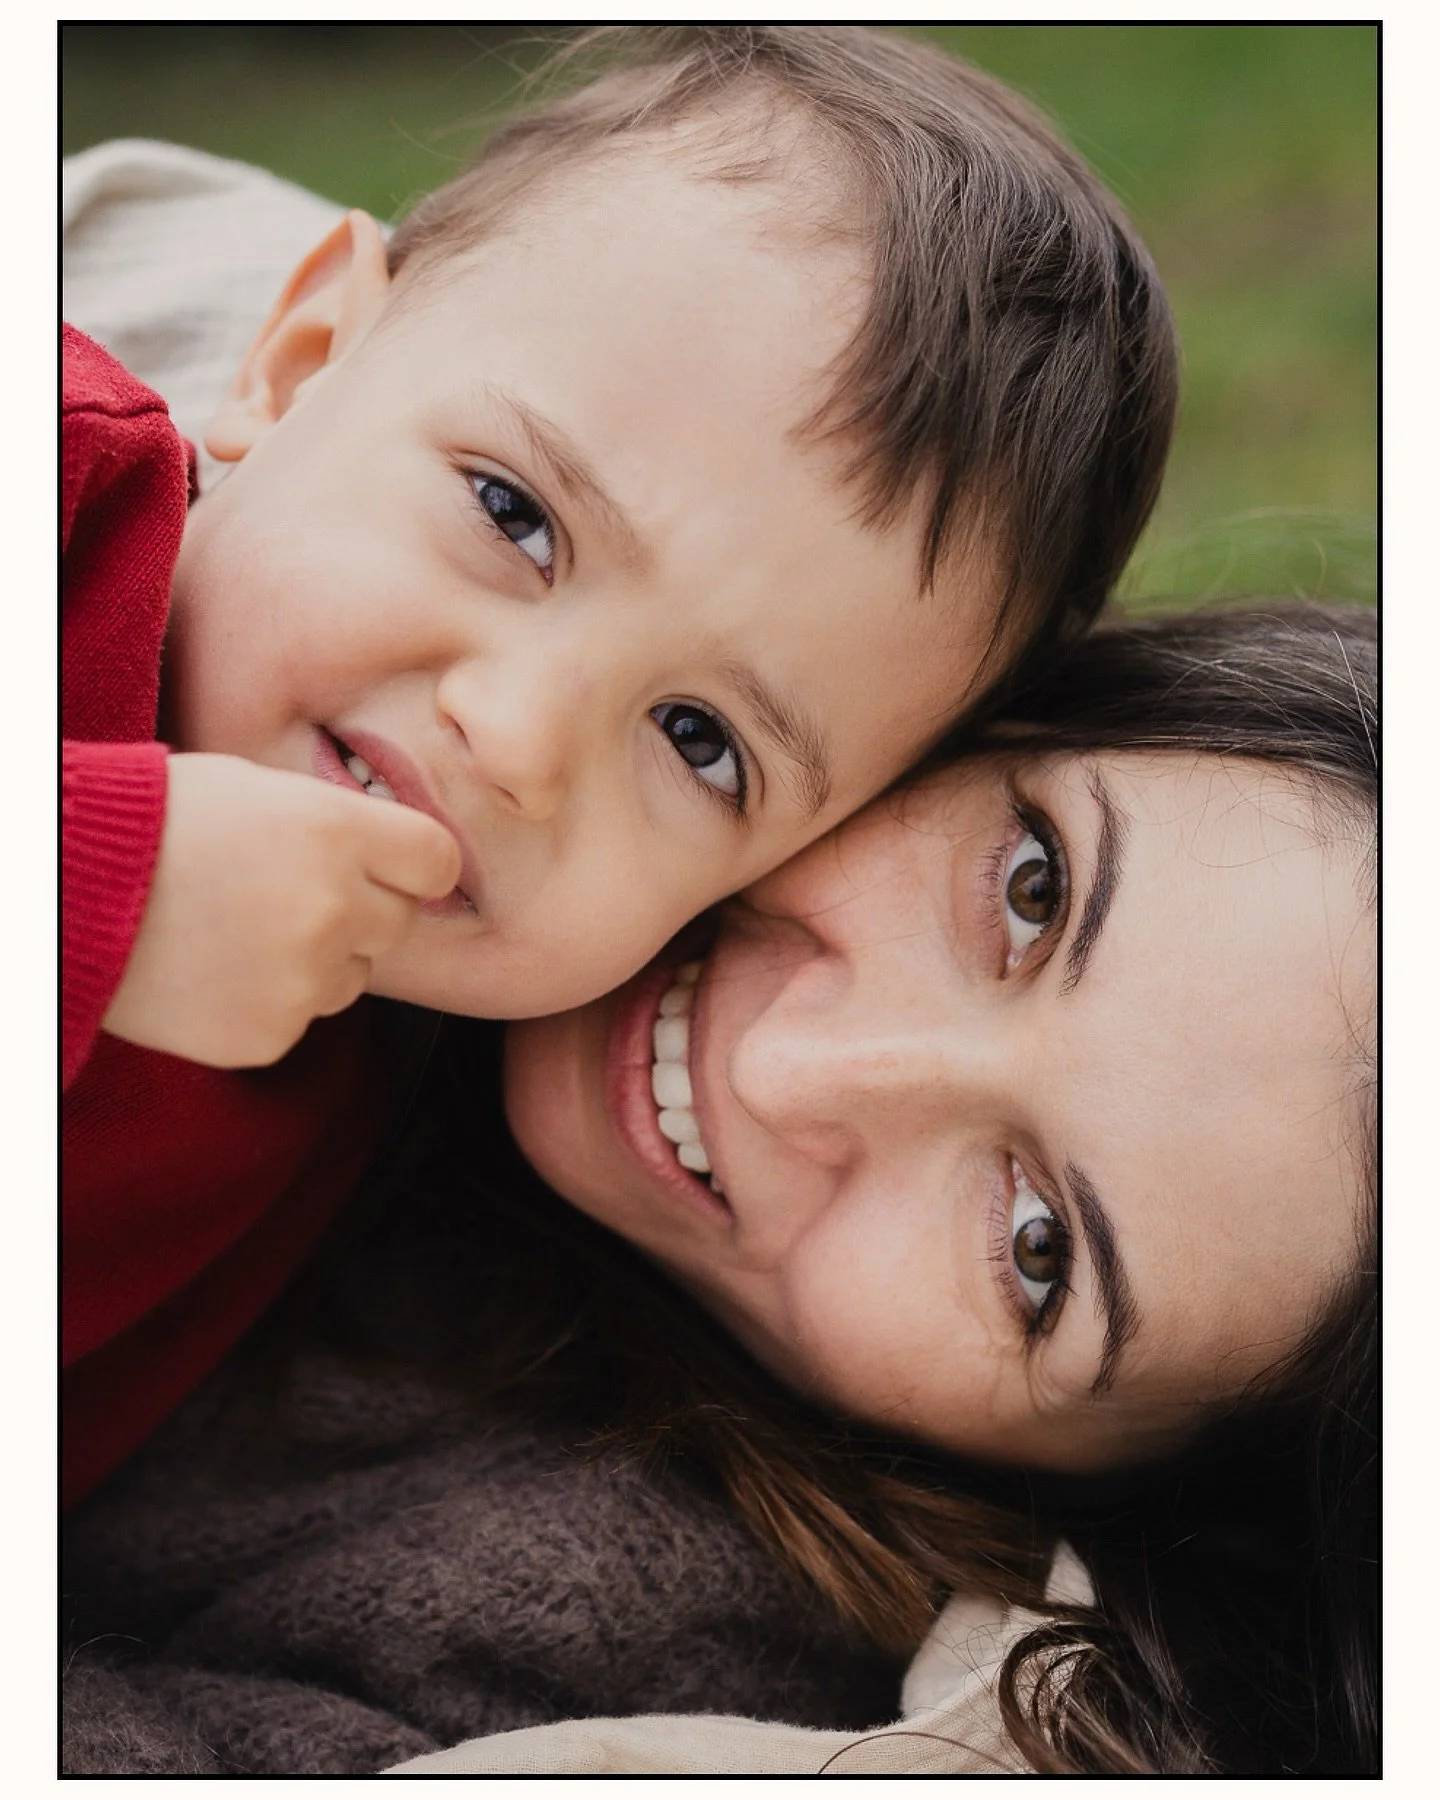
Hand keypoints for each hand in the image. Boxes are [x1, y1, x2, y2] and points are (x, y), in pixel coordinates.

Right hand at [102, 752, 460, 1067]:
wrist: (68, 891)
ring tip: (239, 932)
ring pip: (352, 978)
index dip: (414, 867)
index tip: (393, 871)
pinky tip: (215, 972)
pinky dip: (268, 1003)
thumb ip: (338, 828)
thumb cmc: (155, 825)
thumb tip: (393, 858)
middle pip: (398, 923)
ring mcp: (304, 978)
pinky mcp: (270, 1034)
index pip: (437, 863)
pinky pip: (300, 1020)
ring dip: (317, 961)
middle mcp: (335, 907)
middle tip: (286, 896)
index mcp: (338, 833)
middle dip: (360, 913)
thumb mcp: (258, 792)